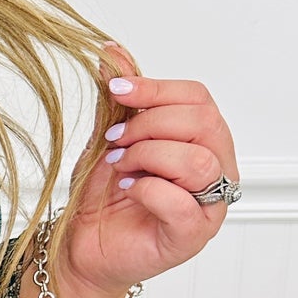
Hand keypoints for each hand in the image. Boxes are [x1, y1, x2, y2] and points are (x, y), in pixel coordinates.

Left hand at [55, 39, 238, 297]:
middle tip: (116, 139)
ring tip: (120, 166)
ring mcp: (209, 206)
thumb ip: (117, 98)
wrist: (81, 246)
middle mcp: (216, 170)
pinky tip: (128, 189)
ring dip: (148, 156)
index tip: (117, 89)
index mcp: (202, 141)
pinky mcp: (192, 237)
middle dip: (150, 124)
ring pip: (199, 162)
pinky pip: (183, 205)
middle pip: (204, 124)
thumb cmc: (103, 195)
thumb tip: (111, 51)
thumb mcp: (107, 136)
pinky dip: (148, 190)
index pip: (198, 99)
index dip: (157, 88)